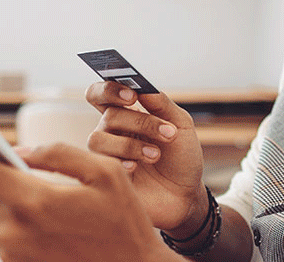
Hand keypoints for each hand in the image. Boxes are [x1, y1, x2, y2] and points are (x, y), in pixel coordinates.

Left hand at [0, 144, 183, 261]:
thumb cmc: (124, 225)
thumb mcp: (105, 172)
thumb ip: (59, 153)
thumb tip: (22, 150)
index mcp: (35, 202)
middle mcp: (15, 232)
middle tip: (4, 170)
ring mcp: (13, 254)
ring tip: (25, 196)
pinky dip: (6, 224)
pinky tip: (34, 220)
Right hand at [85, 82, 207, 232]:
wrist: (186, 195)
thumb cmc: (181, 158)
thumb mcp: (181, 125)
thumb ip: (162, 104)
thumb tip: (143, 87)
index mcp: (126, 113)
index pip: (101, 93)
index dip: (109, 89)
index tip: (132, 95)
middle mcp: (111, 131)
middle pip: (109, 114)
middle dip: (140, 121)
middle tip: (167, 132)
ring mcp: (106, 154)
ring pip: (98, 138)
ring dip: (131, 145)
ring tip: (156, 155)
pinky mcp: (105, 176)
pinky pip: (99, 163)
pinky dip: (122, 161)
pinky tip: (138, 168)